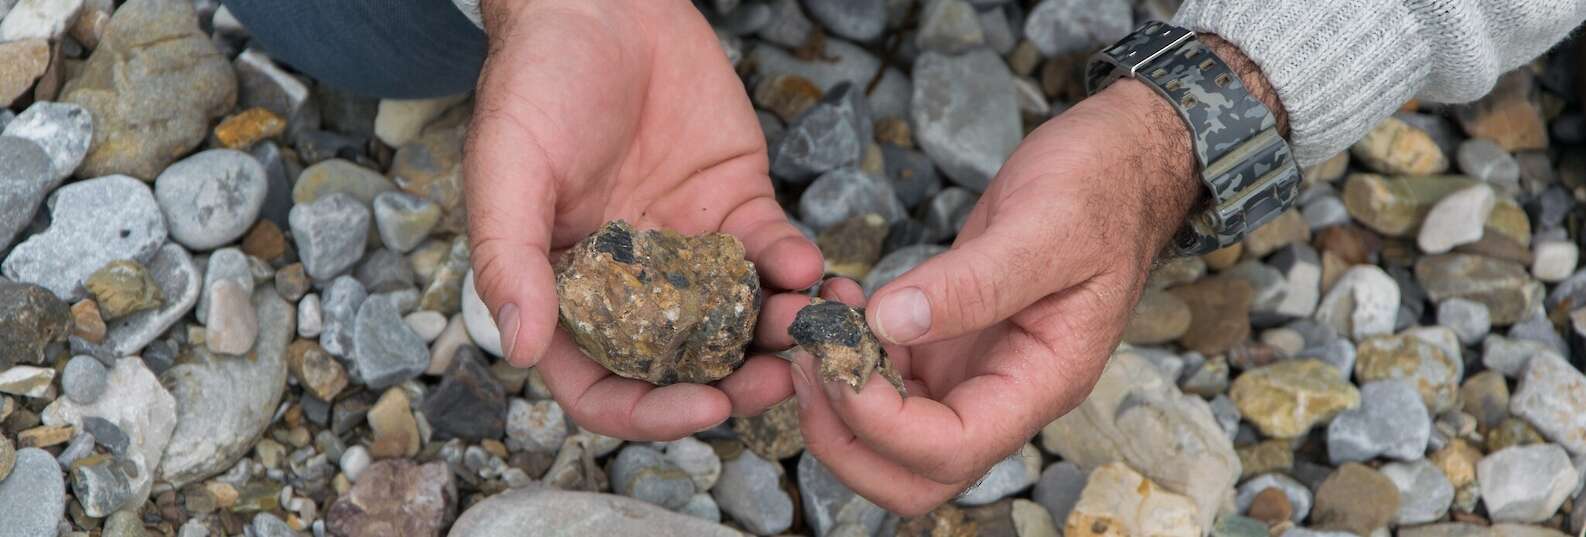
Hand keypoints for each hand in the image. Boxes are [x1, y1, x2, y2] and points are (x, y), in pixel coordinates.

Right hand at [464, 0, 821, 440]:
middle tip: (782, 380)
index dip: (652, 412)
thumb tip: (518, 348)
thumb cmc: (536, 83)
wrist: (601, 3)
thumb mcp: (507, 169)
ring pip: (742, 320)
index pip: (604, 385)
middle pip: (687, 367)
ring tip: (813, 329)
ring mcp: (690, 250)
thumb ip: (510, 258)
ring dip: (780, 336)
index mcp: (569, 293)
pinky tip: (812, 268)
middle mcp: (633, 286)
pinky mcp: (737, 206)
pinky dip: (797, 270)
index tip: (706, 409)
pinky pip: (773, 256)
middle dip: (737, 385)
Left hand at [768, 35, 1286, 514]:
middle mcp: (1004, 391)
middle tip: (810, 359)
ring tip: (814, 323)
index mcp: (1042, 381)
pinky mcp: (946, 341)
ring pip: (890, 436)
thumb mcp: (1043, 226)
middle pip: (913, 474)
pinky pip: (886, 378)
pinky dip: (848, 354)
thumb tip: (889, 321)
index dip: (882, 423)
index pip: (951, 450)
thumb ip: (971, 283)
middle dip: (846, 437)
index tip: (839, 355)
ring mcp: (972, 371)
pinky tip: (836, 304)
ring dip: (837, 397)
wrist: (1119, 158)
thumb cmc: (1101, 187)